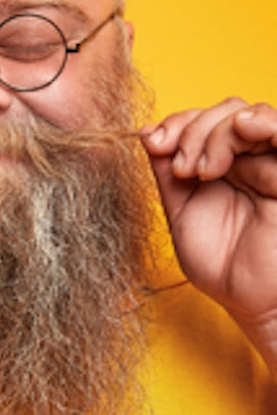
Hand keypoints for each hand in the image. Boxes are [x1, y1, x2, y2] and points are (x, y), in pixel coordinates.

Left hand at [143, 98, 276, 365]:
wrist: (257, 302)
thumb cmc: (222, 264)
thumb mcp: (181, 213)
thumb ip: (168, 173)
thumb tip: (148, 132)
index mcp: (218, 165)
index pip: (197, 122)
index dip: (173, 124)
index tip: (155, 143)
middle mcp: (247, 159)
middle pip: (221, 112)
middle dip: (191, 132)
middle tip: (183, 171)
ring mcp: (271, 163)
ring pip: (248, 115)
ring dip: (216, 132)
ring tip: (205, 171)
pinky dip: (260, 121)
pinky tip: (243, 129)